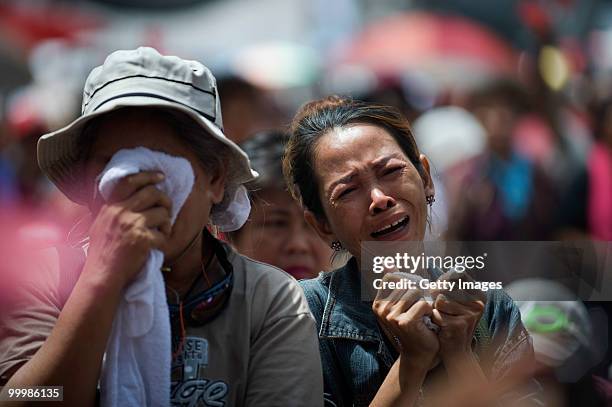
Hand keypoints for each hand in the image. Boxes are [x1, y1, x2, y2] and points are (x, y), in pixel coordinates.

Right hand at [84, 171, 172, 289]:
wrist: (102, 275)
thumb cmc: (103, 253)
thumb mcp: (101, 224)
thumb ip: (114, 211)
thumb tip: (135, 198)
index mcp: (110, 206)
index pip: (130, 181)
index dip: (148, 176)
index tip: (161, 176)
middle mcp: (120, 211)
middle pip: (152, 193)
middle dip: (165, 201)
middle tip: (167, 210)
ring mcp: (131, 224)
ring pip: (162, 213)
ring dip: (167, 222)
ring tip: (162, 232)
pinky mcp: (142, 239)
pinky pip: (163, 234)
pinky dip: (164, 240)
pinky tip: (158, 245)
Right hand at [373, 273, 439, 370]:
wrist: (421, 353)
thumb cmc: (415, 325)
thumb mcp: (403, 303)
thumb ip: (395, 283)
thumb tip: (387, 262)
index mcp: (378, 303)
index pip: (394, 277)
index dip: (408, 283)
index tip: (413, 297)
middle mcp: (381, 309)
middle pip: (407, 284)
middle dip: (419, 294)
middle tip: (420, 310)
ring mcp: (391, 316)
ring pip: (416, 292)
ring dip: (425, 302)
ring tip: (423, 316)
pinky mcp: (404, 322)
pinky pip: (424, 304)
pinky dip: (430, 311)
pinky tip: (427, 321)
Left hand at [430, 270, 484, 361]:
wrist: (456, 352)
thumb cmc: (451, 322)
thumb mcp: (454, 301)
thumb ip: (446, 283)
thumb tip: (431, 263)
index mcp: (480, 294)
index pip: (458, 274)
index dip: (443, 279)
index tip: (438, 289)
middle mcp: (479, 303)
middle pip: (445, 287)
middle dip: (436, 297)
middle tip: (440, 309)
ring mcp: (471, 314)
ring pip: (439, 301)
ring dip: (435, 310)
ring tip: (443, 319)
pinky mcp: (460, 325)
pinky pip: (436, 314)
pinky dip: (434, 320)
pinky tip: (442, 328)